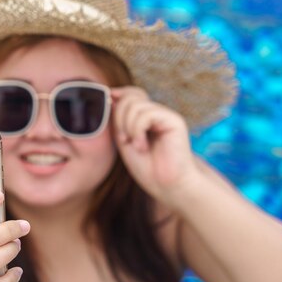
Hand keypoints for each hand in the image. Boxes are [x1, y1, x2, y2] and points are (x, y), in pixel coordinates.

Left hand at [112, 87, 200, 203]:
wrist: (167, 186)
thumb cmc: (147, 169)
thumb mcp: (124, 141)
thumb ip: (118, 120)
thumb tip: (111, 96)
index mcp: (145, 118)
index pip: (131, 94)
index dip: (118, 94)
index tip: (107, 100)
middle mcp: (156, 114)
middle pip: (131, 97)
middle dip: (119, 117)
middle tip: (123, 139)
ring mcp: (165, 116)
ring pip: (136, 104)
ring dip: (128, 127)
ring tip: (135, 145)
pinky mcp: (174, 121)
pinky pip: (146, 114)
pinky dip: (137, 130)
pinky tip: (143, 146)